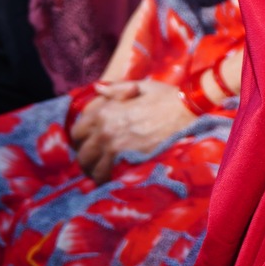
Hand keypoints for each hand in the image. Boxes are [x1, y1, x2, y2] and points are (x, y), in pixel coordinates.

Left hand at [68, 80, 197, 182]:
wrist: (188, 110)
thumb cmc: (166, 97)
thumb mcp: (140, 87)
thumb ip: (115, 89)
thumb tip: (97, 88)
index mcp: (104, 113)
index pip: (76, 132)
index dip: (80, 140)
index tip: (87, 144)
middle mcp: (104, 131)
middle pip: (82, 153)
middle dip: (86, 158)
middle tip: (94, 161)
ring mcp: (116, 148)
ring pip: (92, 168)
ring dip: (94, 171)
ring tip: (101, 172)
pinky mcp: (129, 161)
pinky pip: (108, 176)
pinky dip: (107, 179)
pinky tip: (112, 178)